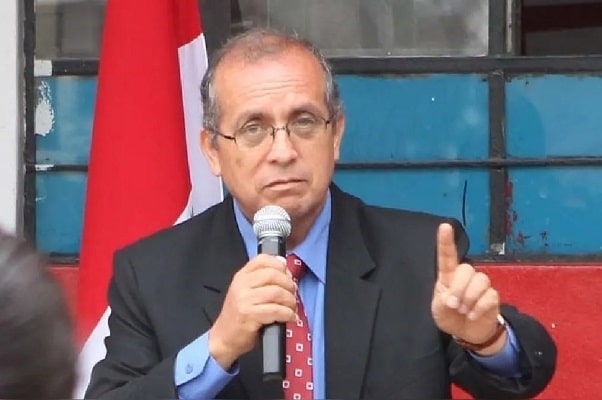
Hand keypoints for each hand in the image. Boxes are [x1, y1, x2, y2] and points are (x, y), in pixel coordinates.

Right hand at [208, 254, 296, 368]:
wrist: (223, 337)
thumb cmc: (239, 315)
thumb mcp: (246, 291)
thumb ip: (262, 278)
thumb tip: (284, 264)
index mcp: (241, 276)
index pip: (263, 260)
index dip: (280, 266)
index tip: (289, 276)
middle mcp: (241, 285)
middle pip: (273, 275)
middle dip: (289, 284)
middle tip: (293, 294)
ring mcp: (244, 300)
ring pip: (276, 292)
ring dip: (290, 301)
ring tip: (292, 307)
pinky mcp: (249, 315)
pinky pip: (276, 310)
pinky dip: (288, 314)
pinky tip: (290, 317)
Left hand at [431, 223, 505, 353]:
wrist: (467, 333)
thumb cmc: (449, 316)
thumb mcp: (439, 311)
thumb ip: (442, 302)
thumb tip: (453, 299)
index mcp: (448, 276)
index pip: (447, 256)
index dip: (445, 241)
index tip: (445, 226)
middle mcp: (466, 276)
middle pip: (467, 269)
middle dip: (459, 289)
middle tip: (453, 305)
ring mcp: (481, 285)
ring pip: (480, 281)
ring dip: (469, 299)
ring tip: (463, 311)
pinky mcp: (493, 297)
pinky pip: (489, 296)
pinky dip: (479, 309)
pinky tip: (473, 315)